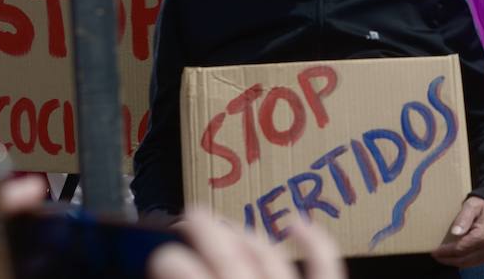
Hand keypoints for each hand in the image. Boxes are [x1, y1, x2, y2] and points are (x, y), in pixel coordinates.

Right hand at [148, 213, 343, 278]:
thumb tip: (165, 269)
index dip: (174, 265)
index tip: (160, 254)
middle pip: (232, 265)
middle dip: (207, 234)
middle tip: (191, 215)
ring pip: (269, 260)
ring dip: (245, 236)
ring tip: (225, 226)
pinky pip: (324, 265)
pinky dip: (313, 242)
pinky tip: (296, 223)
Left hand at [431, 195, 483, 267]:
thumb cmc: (481, 207)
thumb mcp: (472, 205)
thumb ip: (464, 217)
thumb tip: (455, 232)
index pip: (460, 248)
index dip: (445, 252)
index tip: (434, 251)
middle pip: (462, 259)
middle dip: (446, 259)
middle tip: (435, 255)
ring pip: (466, 263)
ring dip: (452, 261)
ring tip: (441, 256)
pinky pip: (472, 263)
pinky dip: (461, 261)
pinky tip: (452, 256)